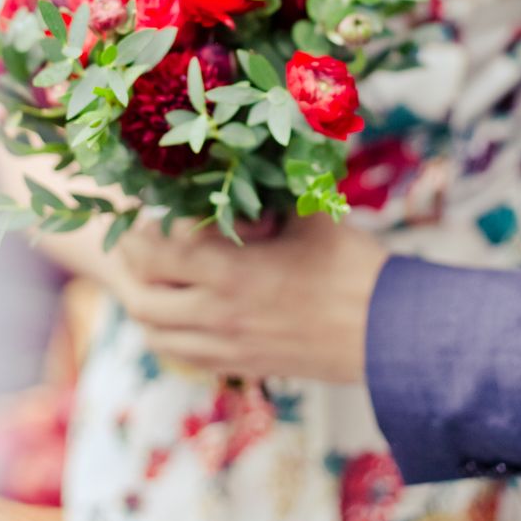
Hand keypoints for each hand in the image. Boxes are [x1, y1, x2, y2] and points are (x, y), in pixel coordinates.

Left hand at [114, 213, 388, 384]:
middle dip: (131, 266)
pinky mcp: (242, 366)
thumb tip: (244, 154)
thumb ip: (268, 189)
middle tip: (135, 240)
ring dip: (143, 302)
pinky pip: (182, 355)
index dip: (136, 232)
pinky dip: (165, 333)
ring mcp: (227, 347)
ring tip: (150, 275)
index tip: (140, 212)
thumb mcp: (307, 214)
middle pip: (142, 297)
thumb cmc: (352, 267)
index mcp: (230, 271)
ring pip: (155, 333)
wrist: (390, 335)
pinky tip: (177, 311)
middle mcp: (218, 314)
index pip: (154, 254)